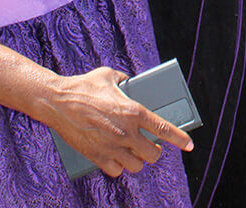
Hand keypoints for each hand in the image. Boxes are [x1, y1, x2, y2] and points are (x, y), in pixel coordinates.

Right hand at [45, 67, 193, 177]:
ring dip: (138, 160)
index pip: (164, 129)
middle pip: (153, 154)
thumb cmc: (83, 86)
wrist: (56, 102)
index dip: (180, 139)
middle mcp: (125, 132)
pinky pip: (116, 171)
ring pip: (137, 166)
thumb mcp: (109, 75)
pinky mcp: (97, 156)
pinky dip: (118, 167)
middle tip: (151, 146)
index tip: (189, 145)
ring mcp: (112, 146)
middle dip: (155, 152)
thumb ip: (125, 79)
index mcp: (133, 111)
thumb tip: (130, 82)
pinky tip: (116, 158)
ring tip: (134, 153)